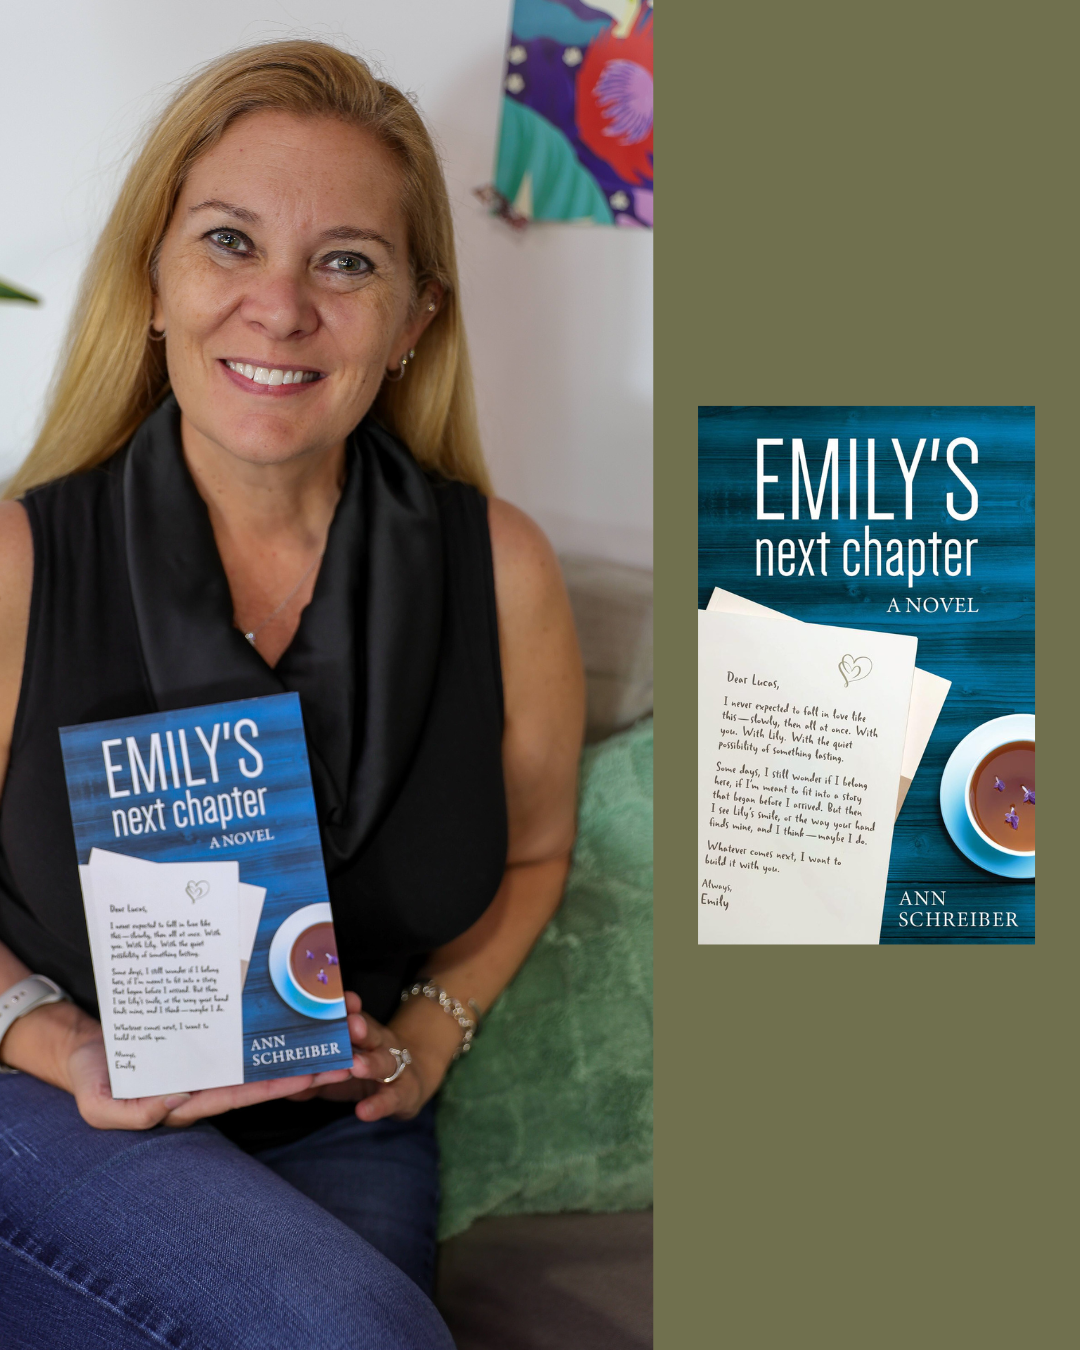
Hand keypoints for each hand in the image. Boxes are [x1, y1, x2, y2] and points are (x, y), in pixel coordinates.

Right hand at [64, 1023, 351, 1130]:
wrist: (81, 1047)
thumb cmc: (90, 1076)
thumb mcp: (97, 1102)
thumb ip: (127, 1113)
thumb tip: (171, 1105)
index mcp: (185, 1103)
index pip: (238, 1096)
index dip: (274, 1088)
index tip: (309, 1078)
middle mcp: (203, 1084)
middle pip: (260, 1079)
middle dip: (301, 1072)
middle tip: (342, 1061)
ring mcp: (206, 1063)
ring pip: (258, 1058)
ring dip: (293, 1051)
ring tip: (333, 1040)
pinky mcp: (204, 1041)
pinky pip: (242, 1038)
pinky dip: (268, 1032)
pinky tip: (295, 1018)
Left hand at [286, 991, 437, 1122]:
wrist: (410, 1083)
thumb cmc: (363, 1070)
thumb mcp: (337, 1067)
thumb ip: (310, 1070)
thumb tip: (275, 1076)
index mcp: (362, 1033)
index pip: (354, 1015)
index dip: (347, 1007)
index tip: (339, 997)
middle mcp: (379, 1045)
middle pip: (370, 1032)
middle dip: (359, 1028)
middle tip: (350, 1025)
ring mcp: (393, 1068)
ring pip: (384, 1062)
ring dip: (370, 1063)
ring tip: (355, 1066)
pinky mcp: (401, 1094)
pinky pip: (391, 1099)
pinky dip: (378, 1105)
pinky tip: (363, 1111)